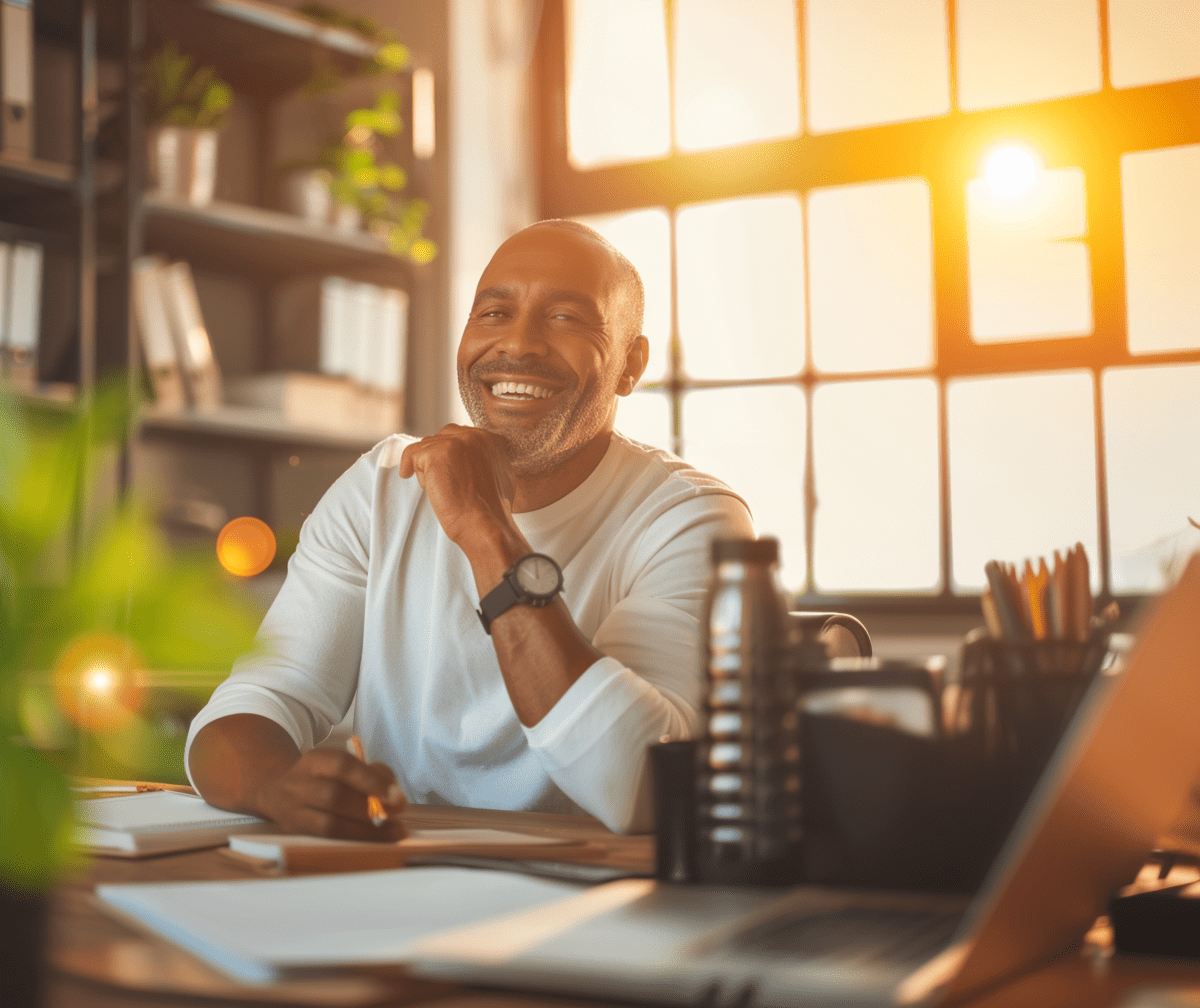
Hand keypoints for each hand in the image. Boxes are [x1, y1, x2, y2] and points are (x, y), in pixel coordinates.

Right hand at [250, 749, 407, 840]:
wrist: (275, 791)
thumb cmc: (321, 777)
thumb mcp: (339, 764)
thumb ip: (369, 772)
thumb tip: (392, 793)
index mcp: (314, 761)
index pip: (341, 765)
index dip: (369, 779)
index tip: (394, 792)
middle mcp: (299, 785)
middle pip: (334, 796)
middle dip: (370, 805)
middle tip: (399, 810)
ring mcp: (295, 812)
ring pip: (330, 824)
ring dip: (367, 830)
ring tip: (394, 831)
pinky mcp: (297, 833)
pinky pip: (328, 840)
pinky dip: (356, 840)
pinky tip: (377, 840)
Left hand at [398, 424, 518, 548]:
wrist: (485, 524)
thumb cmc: (491, 510)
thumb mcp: (499, 476)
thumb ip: (485, 460)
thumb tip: (466, 460)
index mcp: (491, 439)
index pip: (459, 435)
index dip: (450, 454)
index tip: (448, 471)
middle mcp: (475, 435)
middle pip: (441, 436)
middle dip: (437, 457)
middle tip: (440, 480)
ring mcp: (456, 441)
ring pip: (426, 446)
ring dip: (427, 468)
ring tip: (439, 489)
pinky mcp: (437, 452)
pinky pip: (413, 455)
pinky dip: (415, 472)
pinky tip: (427, 488)